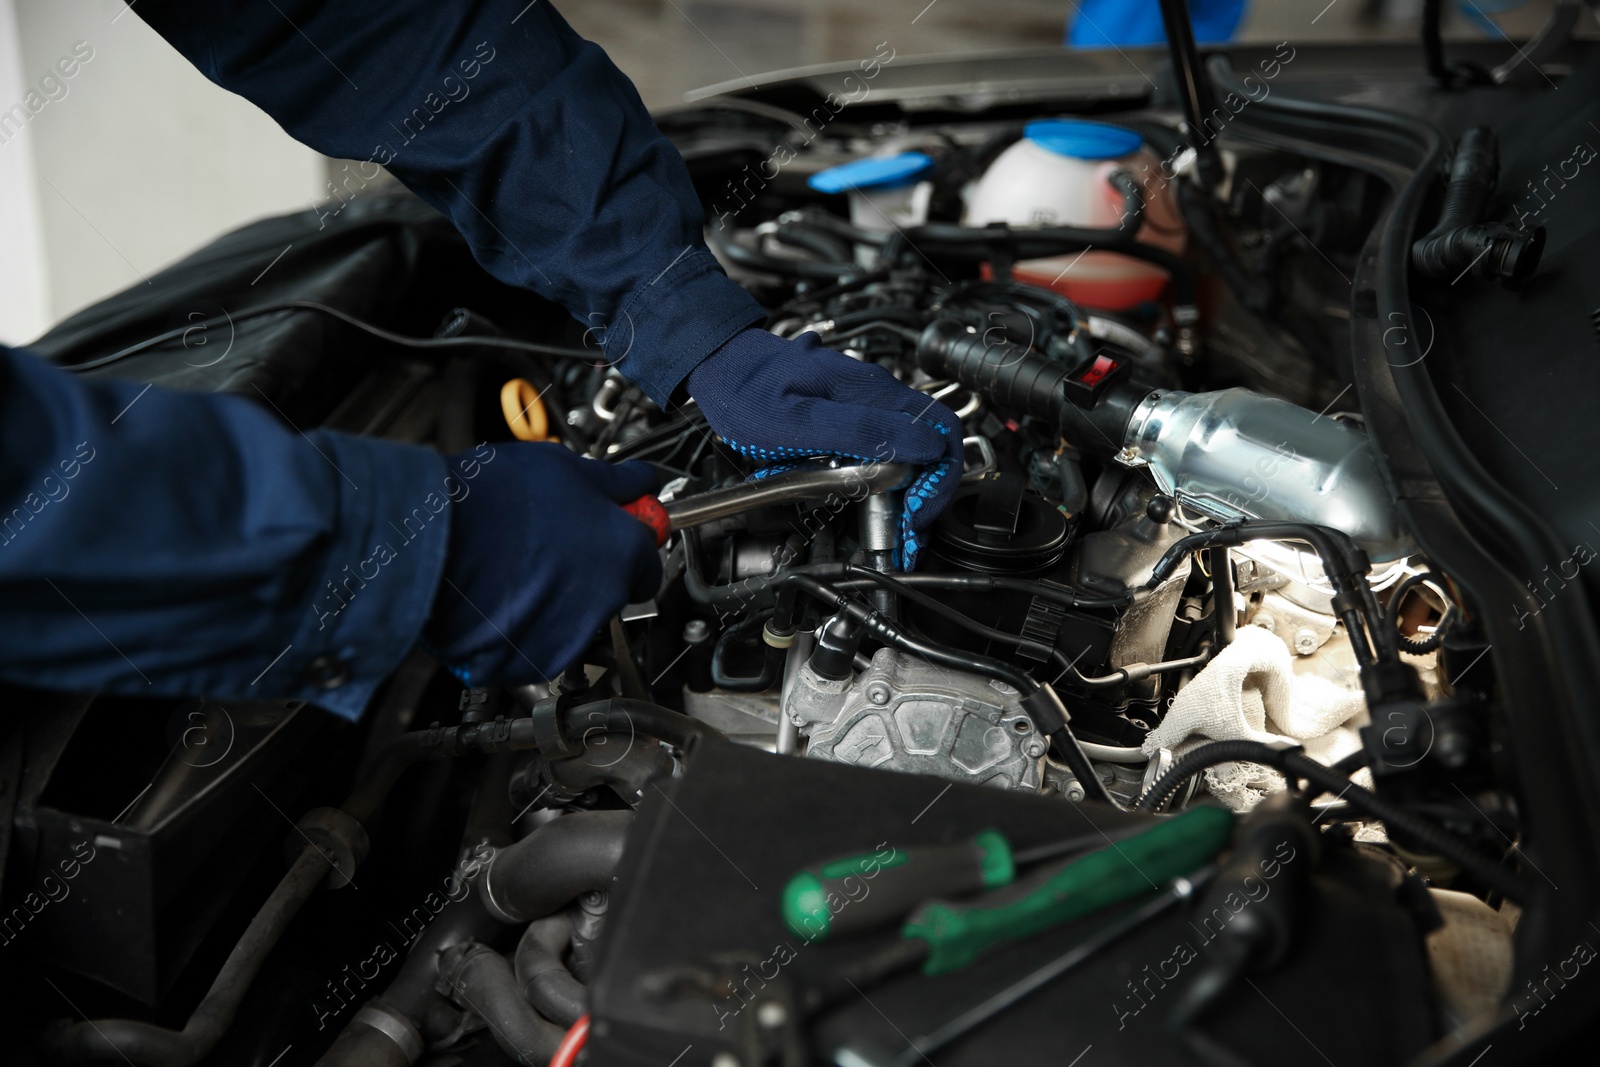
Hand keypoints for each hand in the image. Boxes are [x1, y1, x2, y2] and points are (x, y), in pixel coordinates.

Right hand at [425, 444, 661, 686]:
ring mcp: (568, 635)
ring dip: (554, 601)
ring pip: (573, 620)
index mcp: (623, 551)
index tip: (608, 532)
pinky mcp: (530, 662)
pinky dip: (523, 629)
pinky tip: (500, 596)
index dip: (624, 543)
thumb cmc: (493, 502)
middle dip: (587, 573)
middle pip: (610, 591)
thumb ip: (613, 483)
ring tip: (515, 568)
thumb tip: (637, 482)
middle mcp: (605, 600)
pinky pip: (537, 646)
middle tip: (548, 546)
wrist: (434, 541)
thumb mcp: (565, 467)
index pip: (648, 560)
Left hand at [687, 328, 962, 567]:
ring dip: (909, 497)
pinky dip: (887, 485)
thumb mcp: (799, 422)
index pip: (941, 437)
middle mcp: (880, 398)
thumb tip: (925, 445)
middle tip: (908, 536)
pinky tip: (873, 504)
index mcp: (875, 395)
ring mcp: (868, 407)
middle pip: (933, 450)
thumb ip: (862, 432)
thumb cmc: (751, 392)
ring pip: (912, 455)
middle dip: (927, 499)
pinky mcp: (854, 418)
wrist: (723, 368)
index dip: (937, 483)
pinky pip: (885, 452)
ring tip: (896, 531)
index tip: (913, 516)